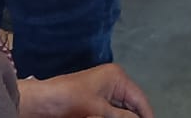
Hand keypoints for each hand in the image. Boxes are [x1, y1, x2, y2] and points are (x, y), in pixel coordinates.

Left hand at [18, 64, 153, 117]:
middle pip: (133, 105)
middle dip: (136, 117)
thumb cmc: (70, 99)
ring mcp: (104, 92)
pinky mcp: (96, 102)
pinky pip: (112, 112)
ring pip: (123, 111)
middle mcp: (114, 82)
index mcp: (117, 77)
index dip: (148, 115)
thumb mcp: (99, 110)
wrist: (42, 102)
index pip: (140, 99)